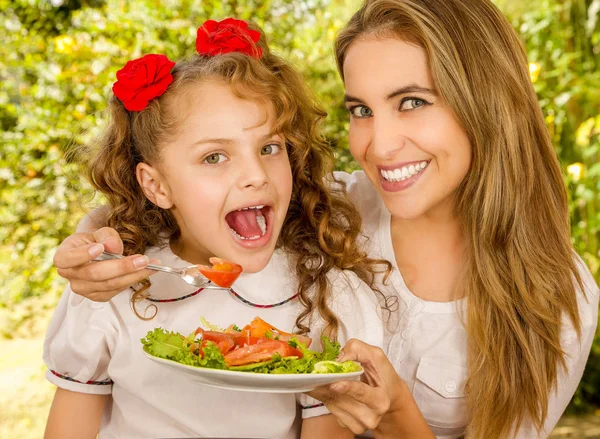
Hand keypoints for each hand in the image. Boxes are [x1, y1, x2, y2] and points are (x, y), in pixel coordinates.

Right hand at [53, 227, 157, 301]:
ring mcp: (82, 289)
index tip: (99, 248)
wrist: (97, 254)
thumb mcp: (100, 232)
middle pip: (95, 274)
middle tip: (143, 259)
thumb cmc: (95, 241)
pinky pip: (115, 291)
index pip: (67, 259)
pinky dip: (132, 281)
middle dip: (121, 267)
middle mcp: (70, 275)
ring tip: (152, 265)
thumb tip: (113, 246)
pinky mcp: (97, 296)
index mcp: (63, 256)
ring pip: (109, 285)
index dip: (82, 255)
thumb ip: (107, 236)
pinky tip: (145, 272)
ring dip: (133, 275)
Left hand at [307, 339, 431, 437]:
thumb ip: (358, 350)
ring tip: (318, 379)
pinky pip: (331, 410)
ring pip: (334, 405)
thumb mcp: (375, 356)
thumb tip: (338, 358)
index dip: (348, 389)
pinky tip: (324, 388)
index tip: (334, 384)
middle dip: (328, 387)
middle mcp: (371, 417)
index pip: (363, 395)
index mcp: (381, 401)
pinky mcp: (347, 425)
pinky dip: (324, 397)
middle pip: (343, 401)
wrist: (388, 395)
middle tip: (315, 376)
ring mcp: (359, 424)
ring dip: (323, 391)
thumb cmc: (381, 375)